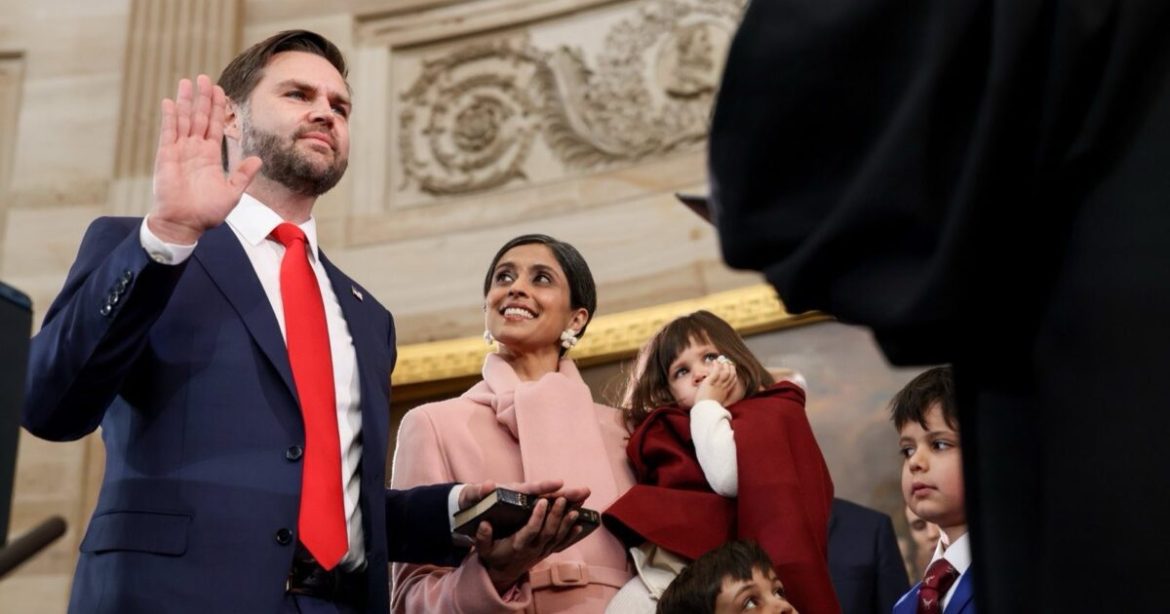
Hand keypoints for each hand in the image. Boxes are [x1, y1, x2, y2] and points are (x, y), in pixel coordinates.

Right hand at [149, 75, 261, 244]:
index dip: (218, 108)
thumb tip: (258, 159)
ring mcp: (180, 151)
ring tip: (187, 81)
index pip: (216, 126)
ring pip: (184, 120)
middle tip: (203, 77)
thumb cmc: (207, 212)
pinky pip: (168, 132)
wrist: (185, 224)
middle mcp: (195, 150)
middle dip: (203, 98)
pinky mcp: (166, 156)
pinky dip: (170, 117)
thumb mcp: (232, 193)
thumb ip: (243, 175)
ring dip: (186, 101)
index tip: (219, 90)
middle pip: (200, 118)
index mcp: (210, 156)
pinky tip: (170, 102)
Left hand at [457, 479, 589, 510]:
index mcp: (513, 491)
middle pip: (548, 493)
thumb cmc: (474, 497)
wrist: (474, 500)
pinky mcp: (530, 510)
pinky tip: (576, 514)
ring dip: (569, 500)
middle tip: (585, 490)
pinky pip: (549, 510)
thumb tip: (488, 485)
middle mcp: (524, 495)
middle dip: (566, 493)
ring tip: (586, 497)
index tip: (559, 483)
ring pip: (552, 501)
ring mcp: (529, 502)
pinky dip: (561, 511)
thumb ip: (479, 491)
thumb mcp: (473, 495)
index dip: (544, 486)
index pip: (530, 489)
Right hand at [462, 480, 590, 594]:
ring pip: (558, 537)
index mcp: (518, 545)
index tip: (542, 501)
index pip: (531, 530)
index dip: (538, 516)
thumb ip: (483, 537)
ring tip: (576, 508)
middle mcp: (533, 549)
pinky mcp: (547, 552)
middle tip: (563, 498)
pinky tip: (579, 526)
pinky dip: (571, 536)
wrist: (503, 574)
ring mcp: (542, 551)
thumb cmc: (493, 555)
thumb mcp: (484, 549)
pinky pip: (561, 545)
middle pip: (548, 532)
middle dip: (556, 515)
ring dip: (567, 523)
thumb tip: (483, 524)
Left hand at [695, 357, 744, 406]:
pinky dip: (716, 366)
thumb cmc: (708, 408)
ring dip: (725, 365)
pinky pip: (716, 371)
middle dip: (731, 368)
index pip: (732, 382)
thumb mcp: (715, 402)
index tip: (733, 370)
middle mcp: (723, 388)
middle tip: (729, 363)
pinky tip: (715, 361)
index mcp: (724, 393)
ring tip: (723, 360)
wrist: (705, 410)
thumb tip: (714, 395)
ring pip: (725, 372)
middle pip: (730, 376)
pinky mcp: (710, 382)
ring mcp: (717, 385)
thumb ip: (716, 397)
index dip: (733, 375)